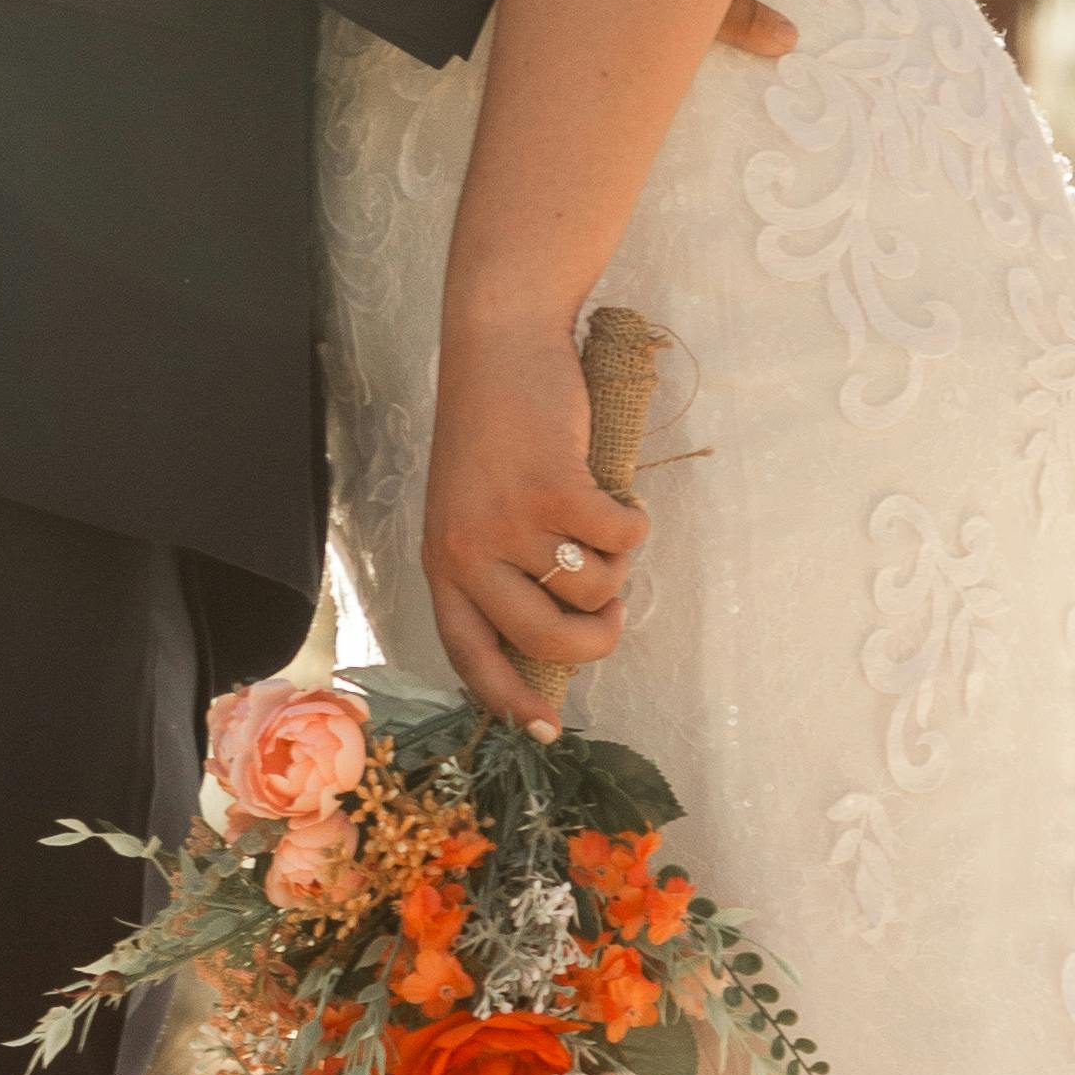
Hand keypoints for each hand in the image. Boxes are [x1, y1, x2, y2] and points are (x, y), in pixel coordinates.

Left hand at [423, 311, 646, 727]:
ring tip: (603, 522)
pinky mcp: (554, 490)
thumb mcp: (471, 507)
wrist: (498, 341)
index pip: (469, 654)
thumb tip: (556, 634)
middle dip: (595, 639)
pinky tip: (619, 495)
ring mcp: (510, 522)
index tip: (547, 733)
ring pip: (592, 587)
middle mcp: (467, 551)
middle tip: (613, 614)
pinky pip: (621, 538)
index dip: (509, 702)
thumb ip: (497, 567)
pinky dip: (634, 523)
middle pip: (543, 638)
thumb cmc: (493, 427)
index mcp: (441, 563)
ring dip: (617, 562)